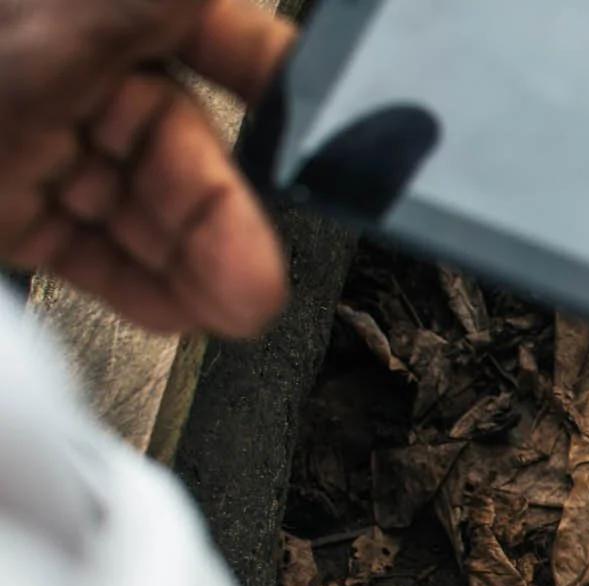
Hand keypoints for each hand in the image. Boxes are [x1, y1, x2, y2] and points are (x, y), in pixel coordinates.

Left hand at [0, 0, 295, 335]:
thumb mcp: (63, 17)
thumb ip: (154, 7)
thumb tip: (238, 4)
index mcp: (93, 10)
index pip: (209, 36)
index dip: (269, 81)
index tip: (318, 133)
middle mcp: (69, 69)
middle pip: (180, 148)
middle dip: (226, 222)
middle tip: (261, 283)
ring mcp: (35, 138)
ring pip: (139, 208)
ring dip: (193, 269)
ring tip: (236, 313)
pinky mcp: (7, 203)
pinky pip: (88, 249)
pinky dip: (135, 287)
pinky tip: (177, 312)